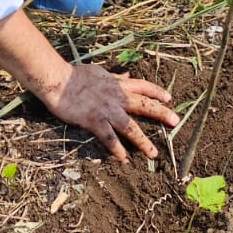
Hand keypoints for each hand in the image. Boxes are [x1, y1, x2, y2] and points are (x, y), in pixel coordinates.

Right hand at [40, 64, 177, 162]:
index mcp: (118, 84)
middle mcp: (117, 97)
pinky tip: (125, 160)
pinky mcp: (94, 121)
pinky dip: (118, 150)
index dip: (157, 92)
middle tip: (175, 122)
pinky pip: (109, 138)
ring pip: (130, 127)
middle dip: (161, 113)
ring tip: (153, 154)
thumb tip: (128, 75)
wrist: (57, 80)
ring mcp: (106, 110)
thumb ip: (115, 77)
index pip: (143, 86)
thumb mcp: (100, 72)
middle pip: (144, 105)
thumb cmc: (75, 76)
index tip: (169, 99)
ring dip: (143, 141)